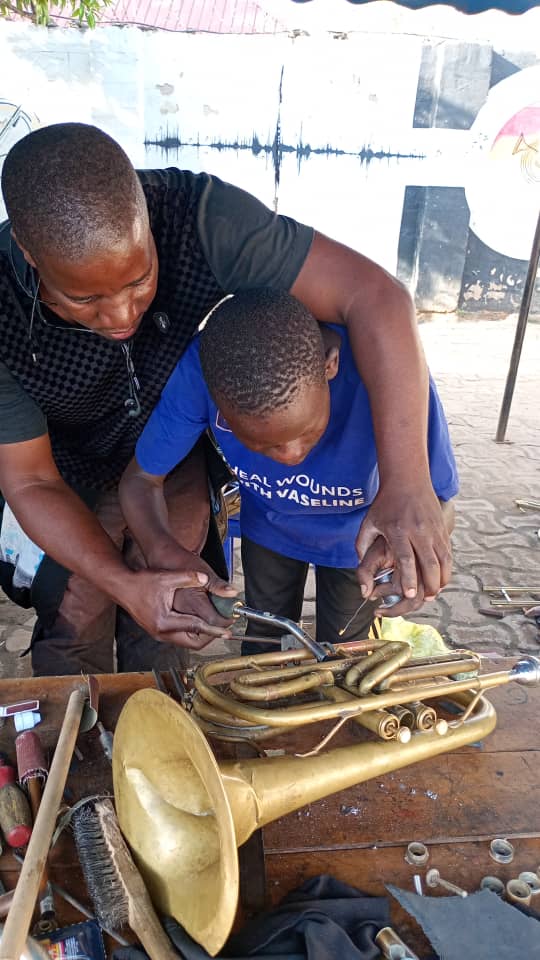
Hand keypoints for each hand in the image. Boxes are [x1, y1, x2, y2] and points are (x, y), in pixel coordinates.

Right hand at [118, 562, 237, 650]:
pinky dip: (192, 632)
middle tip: (224, 628)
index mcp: (165, 621)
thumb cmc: (141, 583)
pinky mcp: (159, 631)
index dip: (214, 628)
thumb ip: (189, 577)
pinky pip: (180, 637)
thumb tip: (205, 579)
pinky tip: (201, 622)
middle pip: (193, 643)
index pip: (195, 627)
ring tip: (217, 625)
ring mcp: (159, 634)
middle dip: (210, 636)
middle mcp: (162, 632)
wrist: (123, 587)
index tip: (228, 630)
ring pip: (187, 642)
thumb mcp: (167, 578)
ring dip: (202, 635)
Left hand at [356, 481, 451, 605]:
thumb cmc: (385, 503)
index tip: (410, 594)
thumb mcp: (368, 522)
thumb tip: (360, 567)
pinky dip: (446, 568)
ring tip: (435, 593)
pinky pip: (448, 552)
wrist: (408, 479)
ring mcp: (433, 529)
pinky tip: (442, 579)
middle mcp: (418, 530)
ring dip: (441, 579)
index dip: (409, 578)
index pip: (406, 558)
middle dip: (429, 585)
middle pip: (428, 563)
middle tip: (426, 599)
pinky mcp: (442, 528)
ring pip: (443, 560)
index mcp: (398, 530)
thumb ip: (362, 546)